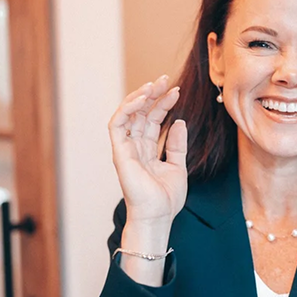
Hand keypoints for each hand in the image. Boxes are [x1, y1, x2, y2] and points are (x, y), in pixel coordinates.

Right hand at [108, 74, 187, 223]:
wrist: (158, 216)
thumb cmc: (166, 198)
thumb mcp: (178, 166)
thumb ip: (177, 144)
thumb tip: (179, 122)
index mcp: (147, 150)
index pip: (153, 120)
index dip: (163, 104)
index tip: (177, 91)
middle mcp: (134, 147)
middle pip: (140, 113)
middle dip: (152, 94)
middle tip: (166, 79)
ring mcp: (125, 149)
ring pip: (127, 114)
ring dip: (139, 97)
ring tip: (154, 85)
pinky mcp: (119, 152)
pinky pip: (117, 124)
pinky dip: (127, 108)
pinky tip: (143, 98)